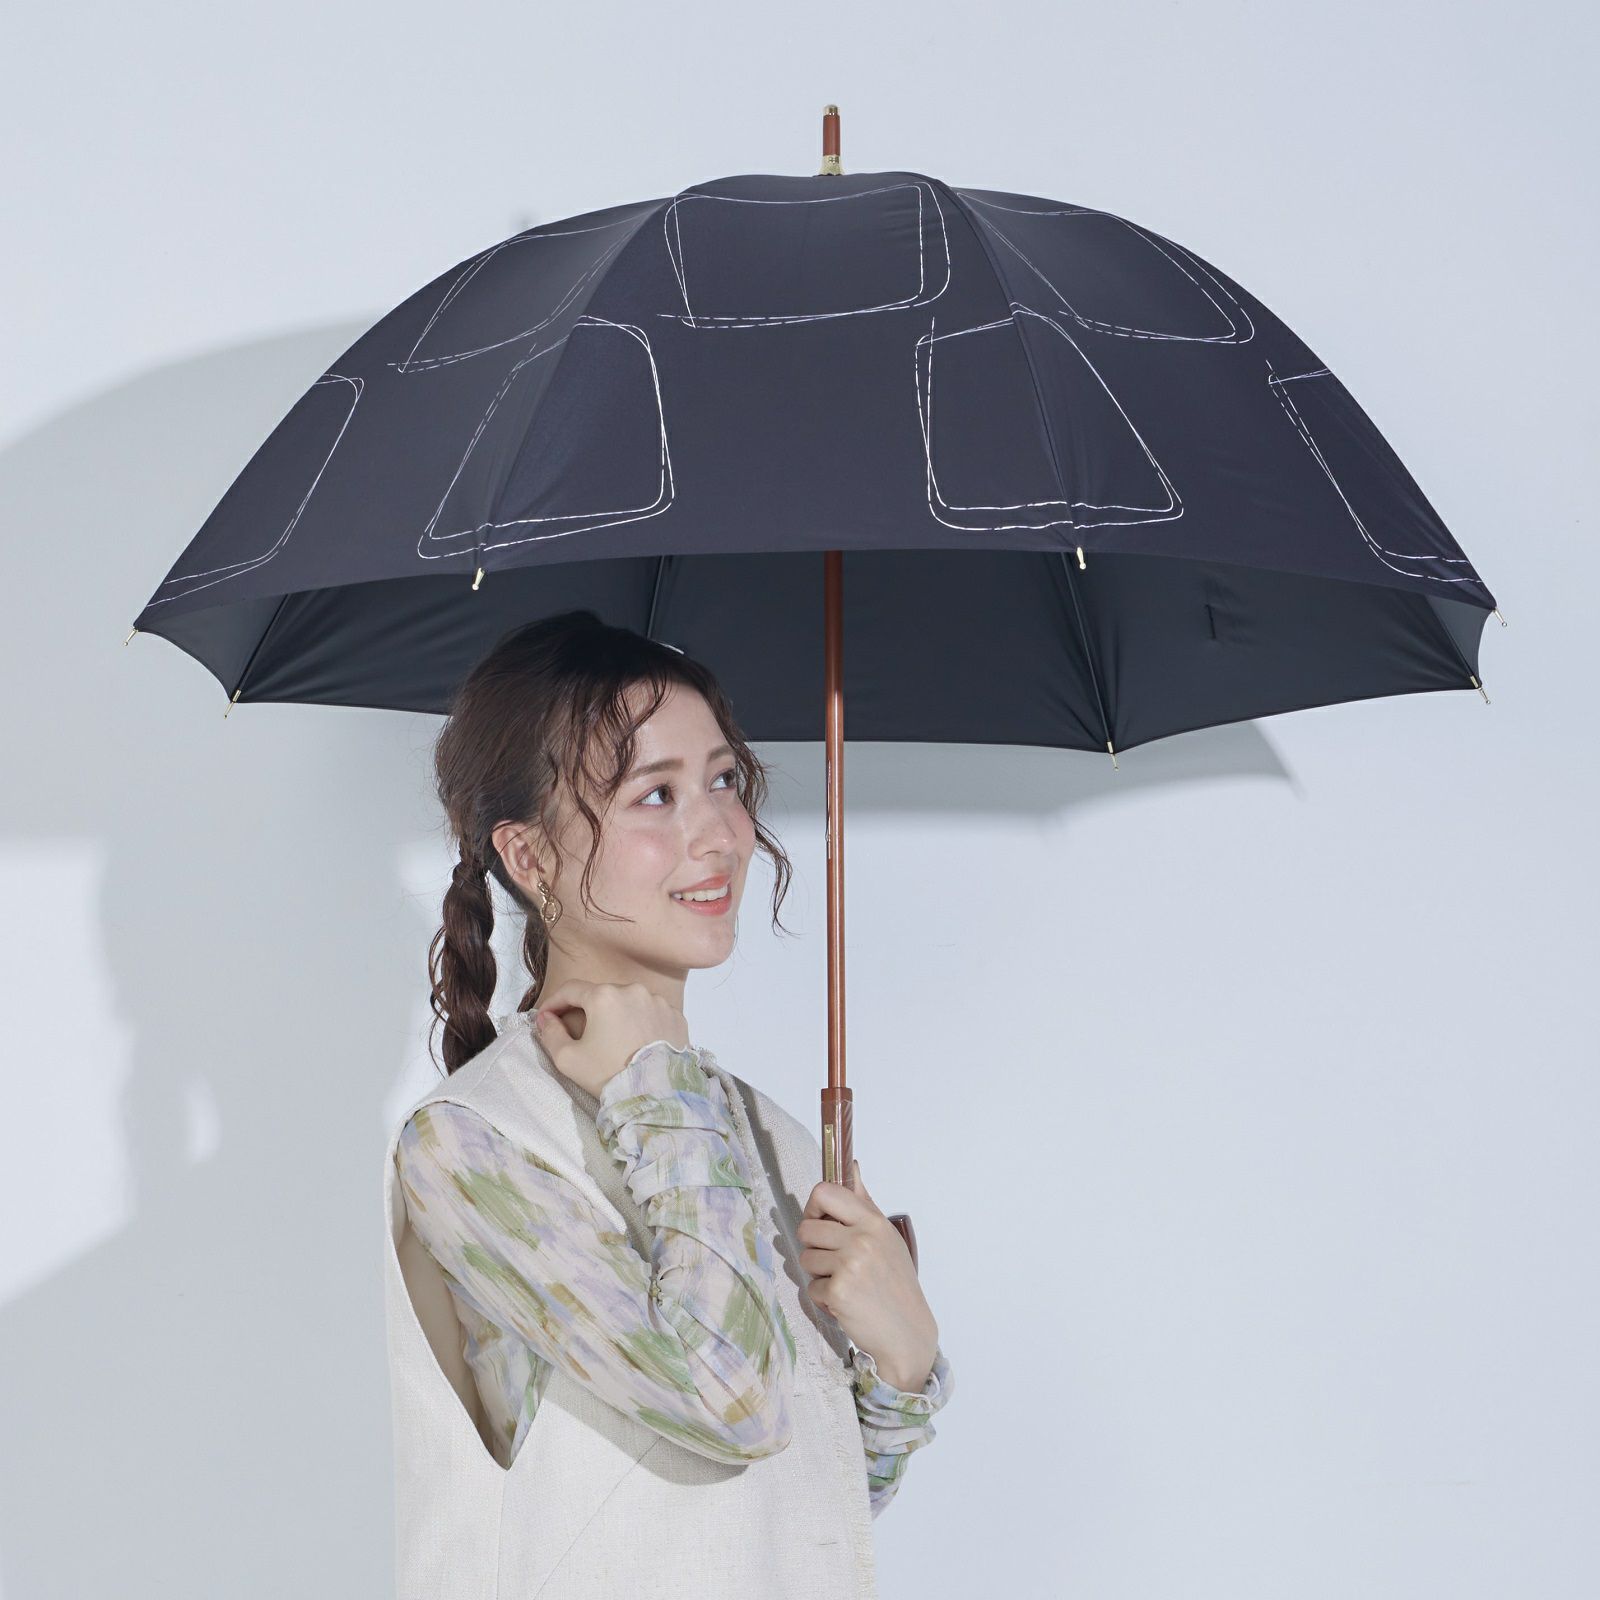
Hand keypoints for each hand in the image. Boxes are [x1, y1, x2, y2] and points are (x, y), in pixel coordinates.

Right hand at [531, 980, 689, 1098]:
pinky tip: (636, 1043)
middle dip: (587, 1010)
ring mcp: (658, 1002)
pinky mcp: (676, 1016)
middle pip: (602, 995)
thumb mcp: (568, 1059)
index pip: (571, 989)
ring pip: (628, 1003)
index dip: (555, 1002)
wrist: (656, 1095)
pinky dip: (641, 1023)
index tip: (547, 1017)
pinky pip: (651, 1014)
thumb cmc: (609, 1075)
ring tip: (612, 1040)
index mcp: (605, 996)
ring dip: (617, 1016)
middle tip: (579, 1032)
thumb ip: (551, 1034)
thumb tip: (545, 1019)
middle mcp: (633, 990)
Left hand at [799, 1159, 938, 1392]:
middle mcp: (861, 1240)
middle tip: (835, 1261)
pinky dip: (823, 1298)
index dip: (814, 1207)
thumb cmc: (896, 1284)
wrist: (907, 1332)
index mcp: (873, 1222)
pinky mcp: (838, 1292)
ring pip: (806, 1258)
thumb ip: (863, 1203)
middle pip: (807, 1227)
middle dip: (814, 1246)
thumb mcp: (886, 1238)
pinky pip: (811, 1287)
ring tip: (844, 1283)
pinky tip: (845, 1302)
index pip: (825, 1192)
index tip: (821, 1220)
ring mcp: (849, 1265)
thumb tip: (851, 1166)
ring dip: (819, 1274)